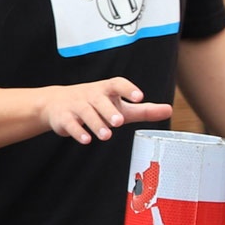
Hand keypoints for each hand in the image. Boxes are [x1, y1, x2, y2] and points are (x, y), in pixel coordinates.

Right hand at [39, 78, 171, 144]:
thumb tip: (169, 110)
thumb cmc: (96, 104)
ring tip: (106, 135)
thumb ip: (143, 109)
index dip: (128, 89)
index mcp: (106, 89)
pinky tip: (86, 139)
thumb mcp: (120, 105)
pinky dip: (77, 131)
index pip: (117, 84)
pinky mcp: (64, 117)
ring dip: (95, 123)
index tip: (138, 97)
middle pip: (99, 100)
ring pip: (85, 113)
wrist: (56, 103)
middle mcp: (91, 95)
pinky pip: (70, 124)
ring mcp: (76, 105)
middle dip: (108, 110)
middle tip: (119, 121)